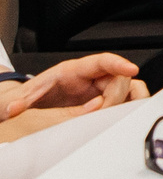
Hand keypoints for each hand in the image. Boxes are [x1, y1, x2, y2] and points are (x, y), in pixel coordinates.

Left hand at [1, 54, 146, 121]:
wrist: (30, 103)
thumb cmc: (31, 96)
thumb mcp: (22, 98)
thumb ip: (19, 102)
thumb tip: (15, 109)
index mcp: (73, 71)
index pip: (102, 61)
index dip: (118, 63)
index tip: (132, 69)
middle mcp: (91, 78)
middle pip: (117, 80)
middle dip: (114, 98)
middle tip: (99, 114)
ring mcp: (99, 89)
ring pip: (127, 89)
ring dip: (126, 102)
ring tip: (114, 116)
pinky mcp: (104, 100)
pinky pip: (126, 99)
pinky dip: (130, 106)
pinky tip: (124, 116)